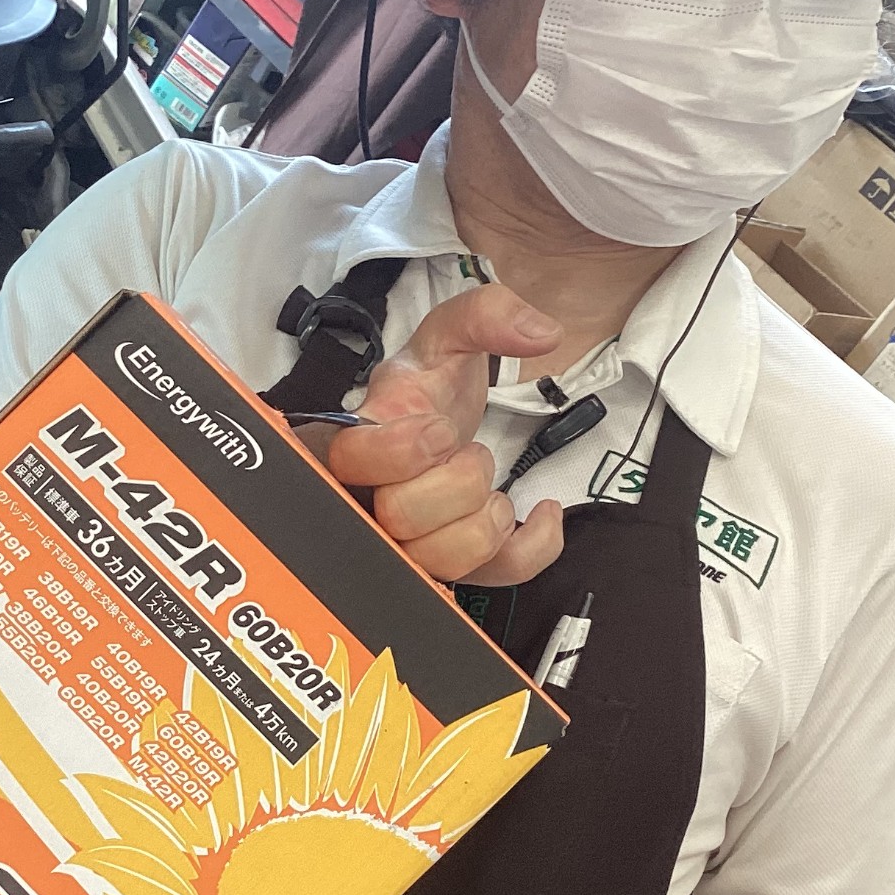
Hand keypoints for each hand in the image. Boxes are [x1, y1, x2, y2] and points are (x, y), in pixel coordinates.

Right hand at [315, 284, 564, 585]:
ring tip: (492, 492)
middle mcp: (376, 495)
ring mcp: (410, 537)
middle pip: (400, 518)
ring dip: (484, 523)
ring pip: (438, 562)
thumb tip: (539, 333)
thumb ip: (485, 316)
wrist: (439, 423)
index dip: (398, 452)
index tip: (439, 429)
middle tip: (470, 455)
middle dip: (457, 483)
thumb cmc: (430, 388)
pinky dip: (532, 549)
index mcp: (366, 434)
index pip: (353, 460)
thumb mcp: (449, 336)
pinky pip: (491, 578)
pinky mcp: (453, 563)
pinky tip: (541, 515)